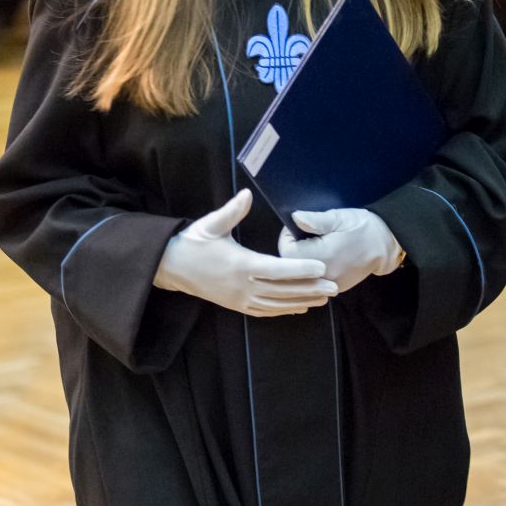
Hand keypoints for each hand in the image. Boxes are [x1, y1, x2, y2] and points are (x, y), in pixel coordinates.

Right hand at [154, 189, 336, 317]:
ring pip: (277, 304)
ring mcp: (239, 299)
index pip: (277, 269)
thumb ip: (232, 210)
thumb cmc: (193, 242)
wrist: (170, 267)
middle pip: (283, 290)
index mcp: (239, 263)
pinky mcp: (236, 306)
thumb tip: (247, 194)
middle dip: (310, 289)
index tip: (322, 267)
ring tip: (324, 298)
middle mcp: (242, 285)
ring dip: (302, 302)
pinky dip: (284, 311)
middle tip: (334, 287)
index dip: (301, 268)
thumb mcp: (211, 224)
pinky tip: (300, 308)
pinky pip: (265, 311)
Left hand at [278, 208, 403, 294]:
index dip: (287, 237)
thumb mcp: (339, 218)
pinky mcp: (336, 287)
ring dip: (301, 262)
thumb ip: (315, 220)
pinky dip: (312, 271)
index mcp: (322, 256)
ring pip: (302, 277)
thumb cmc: (363, 227)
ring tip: (313, 246)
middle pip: (292, 267)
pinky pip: (314, 282)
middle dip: (292, 251)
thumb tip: (294, 218)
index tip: (297, 228)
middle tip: (304, 236)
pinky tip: (320, 258)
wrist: (388, 244)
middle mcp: (323, 275)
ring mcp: (330, 284)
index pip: (286, 252)